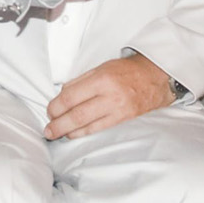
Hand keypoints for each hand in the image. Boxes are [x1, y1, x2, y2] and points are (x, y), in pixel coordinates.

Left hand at [45, 55, 172, 140]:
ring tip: (57, 134)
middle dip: (58, 124)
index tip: (50, 111)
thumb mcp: (101, 68)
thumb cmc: (126, 71)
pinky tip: (74, 135)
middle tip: (48, 129)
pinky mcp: (125, 121)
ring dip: (68, 132)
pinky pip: (99, 130)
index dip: (56, 107)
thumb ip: (80, 82)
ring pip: (87, 126)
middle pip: (76, 115)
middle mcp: (110, 96)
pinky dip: (84, 134)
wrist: (155, 77)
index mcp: (102, 79)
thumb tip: (61, 96)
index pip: (71, 96)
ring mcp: (119, 111)